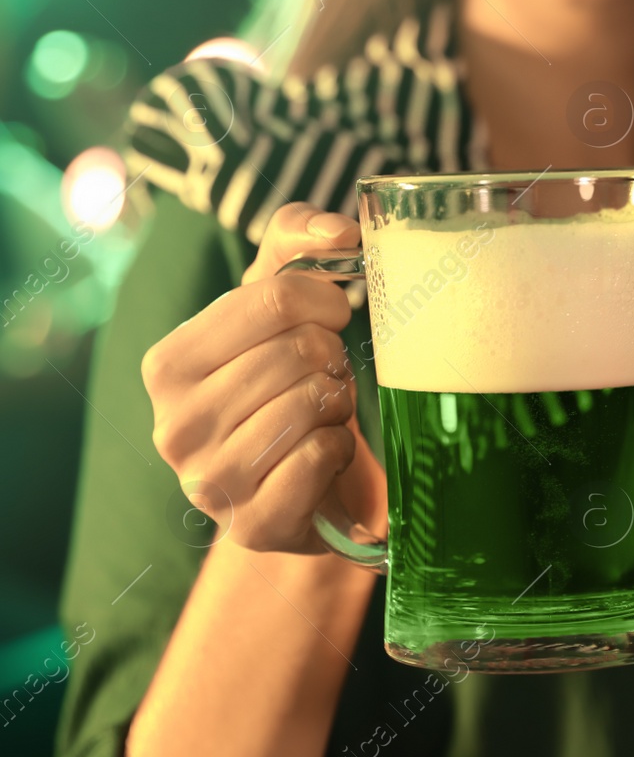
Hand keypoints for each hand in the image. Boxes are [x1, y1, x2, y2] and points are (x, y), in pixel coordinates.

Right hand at [142, 203, 385, 553]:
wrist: (303, 484)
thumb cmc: (286, 384)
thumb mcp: (280, 306)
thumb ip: (298, 242)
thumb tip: (342, 231)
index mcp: (168, 364)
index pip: (273, 300)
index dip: (325, 301)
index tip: (333, 316)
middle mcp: (174, 425)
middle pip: (297, 351)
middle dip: (331, 357)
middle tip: (327, 375)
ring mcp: (209, 482)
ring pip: (310, 403)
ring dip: (337, 403)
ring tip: (323, 411)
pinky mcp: (252, 525)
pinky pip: (319, 457)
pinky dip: (339, 447)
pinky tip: (325, 451)